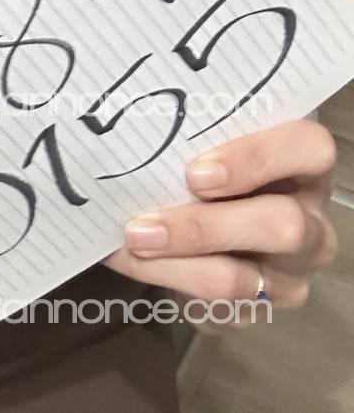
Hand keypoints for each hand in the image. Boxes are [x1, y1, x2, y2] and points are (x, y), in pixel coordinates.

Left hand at [103, 119, 338, 331]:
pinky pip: (220, 308)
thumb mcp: (213, 139)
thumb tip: (136, 136)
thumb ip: (196, 134)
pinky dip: (169, 282)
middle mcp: (312, 222)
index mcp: (306, 163)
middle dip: (204, 228)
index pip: (310, 149)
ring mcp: (292, 273)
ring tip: (131, 244)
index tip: (195, 172)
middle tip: (144, 226)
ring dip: (177, 263)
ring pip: (242, 280)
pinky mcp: (264, 309)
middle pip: (282, 227)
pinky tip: (135, 262)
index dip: (256, 159)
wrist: (206, 216)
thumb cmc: (210, 159)